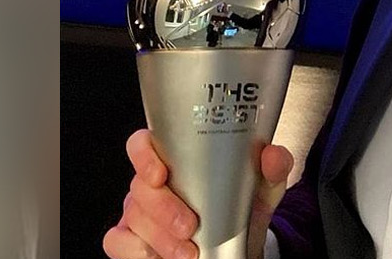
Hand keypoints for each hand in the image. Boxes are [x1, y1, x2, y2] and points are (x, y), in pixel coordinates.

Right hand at [103, 129, 293, 258]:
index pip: (143, 144)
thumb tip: (273, 155)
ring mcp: (137, 213)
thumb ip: (272, 169)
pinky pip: (118, 242)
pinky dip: (137, 252)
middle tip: (189, 226)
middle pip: (138, 187)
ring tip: (188, 252)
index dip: (144, 155)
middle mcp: (151, 184)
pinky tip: (161, 258)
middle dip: (163, 209)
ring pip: (132, 219)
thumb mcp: (261, 189)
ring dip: (160, 238)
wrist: (238, 247)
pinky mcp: (130, 240)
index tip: (160, 174)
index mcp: (174, 161)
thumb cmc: (240, 210)